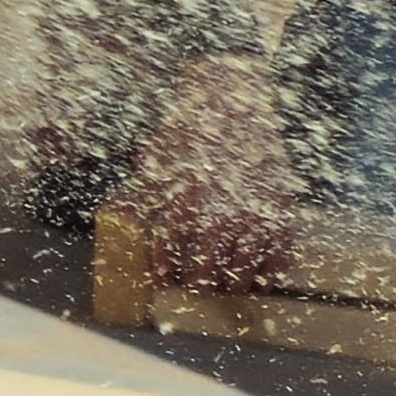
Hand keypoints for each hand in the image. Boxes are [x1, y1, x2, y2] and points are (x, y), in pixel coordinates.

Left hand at [115, 56, 298, 291]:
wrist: (234, 103)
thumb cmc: (190, 133)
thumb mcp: (157, 160)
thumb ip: (138, 193)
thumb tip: (112, 215)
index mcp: (187, 200)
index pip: (170, 251)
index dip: (164, 271)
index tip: (162, 283)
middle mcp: (223, 212)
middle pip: (208, 269)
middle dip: (197, 285)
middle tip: (192, 293)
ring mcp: (257, 214)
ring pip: (245, 270)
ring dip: (232, 286)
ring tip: (222, 293)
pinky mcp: (283, 212)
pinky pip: (280, 257)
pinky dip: (270, 274)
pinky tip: (259, 281)